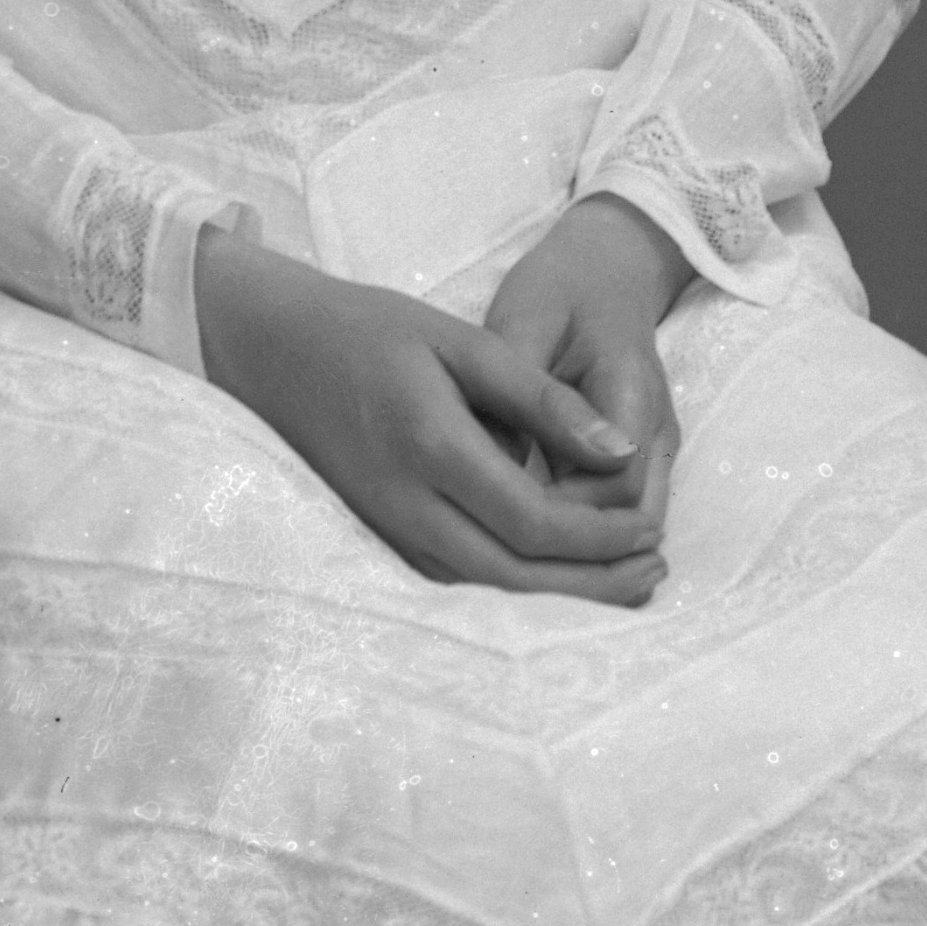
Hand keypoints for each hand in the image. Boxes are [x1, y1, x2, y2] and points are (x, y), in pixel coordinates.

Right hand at [192, 229, 667, 604]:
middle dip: (594, 585)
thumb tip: (622, 451)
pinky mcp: (380, 534)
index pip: (533, 523)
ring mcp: (388, 528)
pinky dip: (516, 586)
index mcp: (432, 447)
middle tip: (654, 570)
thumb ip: (543, 398)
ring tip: (624, 580)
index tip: (650, 528)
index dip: (600, 540)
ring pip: (487, 591)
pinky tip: (557, 573)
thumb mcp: (463, 341)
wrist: (272, 348)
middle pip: (516, 578)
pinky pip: (458, 580)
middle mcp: (407, 505)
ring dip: (560, 596)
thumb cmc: (372, 329)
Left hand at [481, 195, 687, 548]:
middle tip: (504, 550)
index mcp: (632, 394)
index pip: (614, 485)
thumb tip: (502, 464)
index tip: (505, 512)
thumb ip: (520, 395)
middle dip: (576, 545)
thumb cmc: (558, 292)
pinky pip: (620, 510)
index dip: (565, 513)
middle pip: (631, 520)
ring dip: (583, 545)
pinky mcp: (638, 456)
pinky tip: (532, 537)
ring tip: (513, 556)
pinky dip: (585, 531)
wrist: (604, 269)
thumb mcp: (525, 324)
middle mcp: (655, 432)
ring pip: (631, 523)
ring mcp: (654, 448)